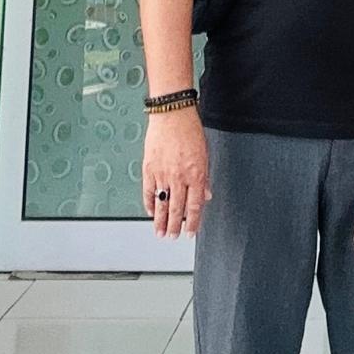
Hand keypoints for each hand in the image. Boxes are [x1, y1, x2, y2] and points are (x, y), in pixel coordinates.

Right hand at [142, 107, 210, 238]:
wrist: (172, 115)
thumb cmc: (190, 131)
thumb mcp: (205, 153)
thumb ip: (204, 177)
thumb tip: (205, 195)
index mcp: (196, 173)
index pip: (195, 205)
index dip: (193, 222)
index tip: (191, 232)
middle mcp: (179, 177)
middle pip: (176, 209)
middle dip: (175, 226)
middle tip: (172, 237)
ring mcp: (162, 174)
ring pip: (161, 204)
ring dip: (160, 221)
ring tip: (159, 233)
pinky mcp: (149, 169)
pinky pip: (148, 192)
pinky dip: (149, 204)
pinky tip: (150, 212)